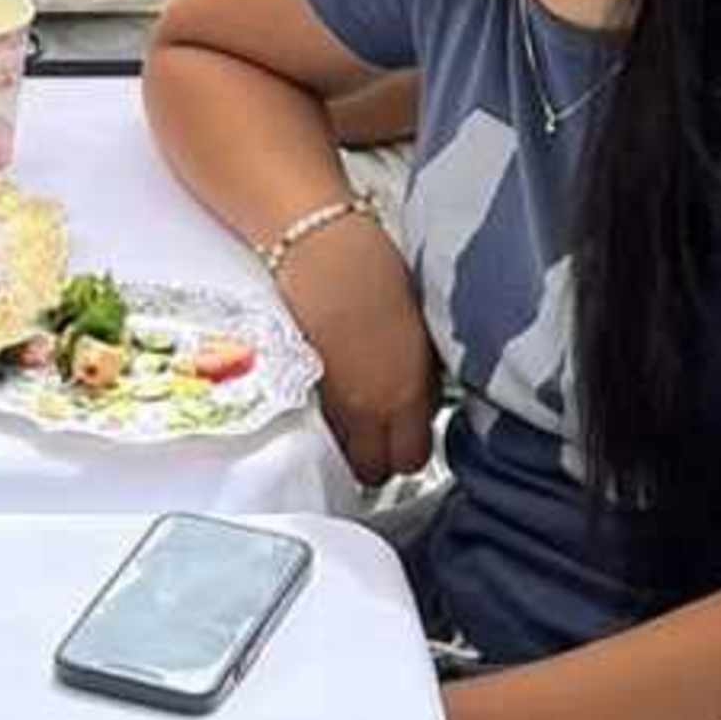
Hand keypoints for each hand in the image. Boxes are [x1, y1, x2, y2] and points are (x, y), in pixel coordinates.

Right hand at [286, 222, 439, 484]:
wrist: (320, 248)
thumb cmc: (375, 270)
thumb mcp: (421, 326)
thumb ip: (423, 376)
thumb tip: (422, 398)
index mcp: (406, 394)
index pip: (413, 458)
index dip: (412, 447)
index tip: (412, 431)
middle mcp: (367, 409)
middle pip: (373, 471)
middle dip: (380, 455)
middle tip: (385, 429)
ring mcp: (329, 402)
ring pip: (342, 452)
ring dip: (352, 440)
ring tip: (358, 408)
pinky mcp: (297, 388)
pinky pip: (318, 426)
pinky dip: (328, 420)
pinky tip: (334, 390)